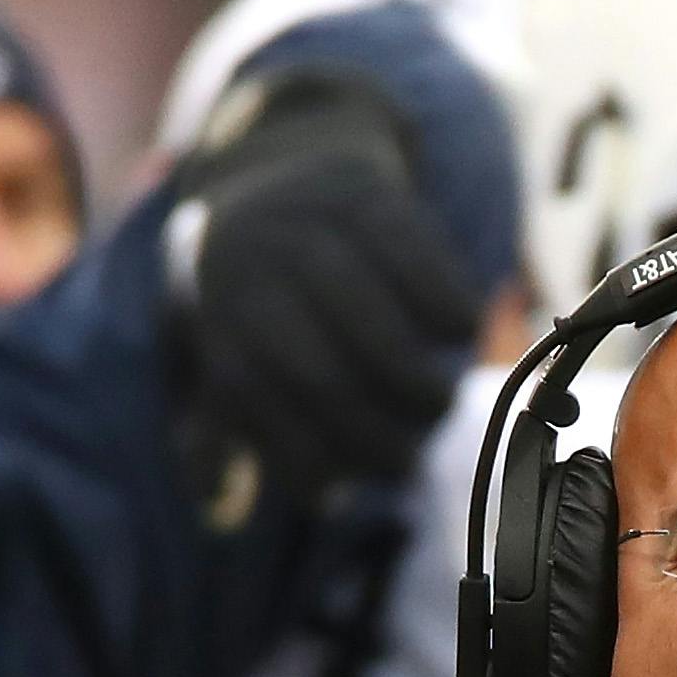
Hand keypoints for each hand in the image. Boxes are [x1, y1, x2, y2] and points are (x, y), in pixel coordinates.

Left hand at [165, 66, 476, 508]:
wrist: (283, 164)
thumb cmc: (259, 286)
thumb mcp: (222, 343)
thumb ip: (220, 426)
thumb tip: (217, 512)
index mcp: (216, 305)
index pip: (258, 401)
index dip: (299, 458)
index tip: (336, 497)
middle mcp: (254, 261)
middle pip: (320, 372)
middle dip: (371, 433)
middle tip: (405, 462)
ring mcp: (311, 223)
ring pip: (373, 324)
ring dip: (416, 384)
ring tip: (435, 408)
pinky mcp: (370, 193)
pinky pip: (419, 264)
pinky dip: (447, 310)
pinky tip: (459, 334)